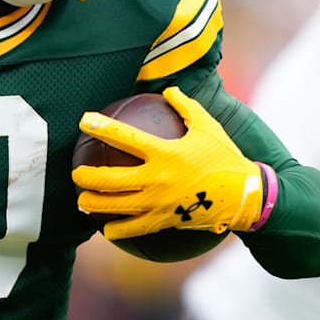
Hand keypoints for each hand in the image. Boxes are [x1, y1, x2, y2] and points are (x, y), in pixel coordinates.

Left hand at [71, 86, 274, 239]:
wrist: (244, 195)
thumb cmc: (225, 157)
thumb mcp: (208, 126)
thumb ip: (186, 106)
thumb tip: (169, 90)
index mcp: (164, 152)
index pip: (125, 137)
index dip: (101, 127)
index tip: (84, 121)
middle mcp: (156, 179)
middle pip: (110, 179)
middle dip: (86, 176)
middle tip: (76, 173)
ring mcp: (158, 203)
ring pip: (116, 206)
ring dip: (94, 203)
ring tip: (82, 201)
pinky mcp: (164, 221)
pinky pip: (134, 228)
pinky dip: (116, 229)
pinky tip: (105, 229)